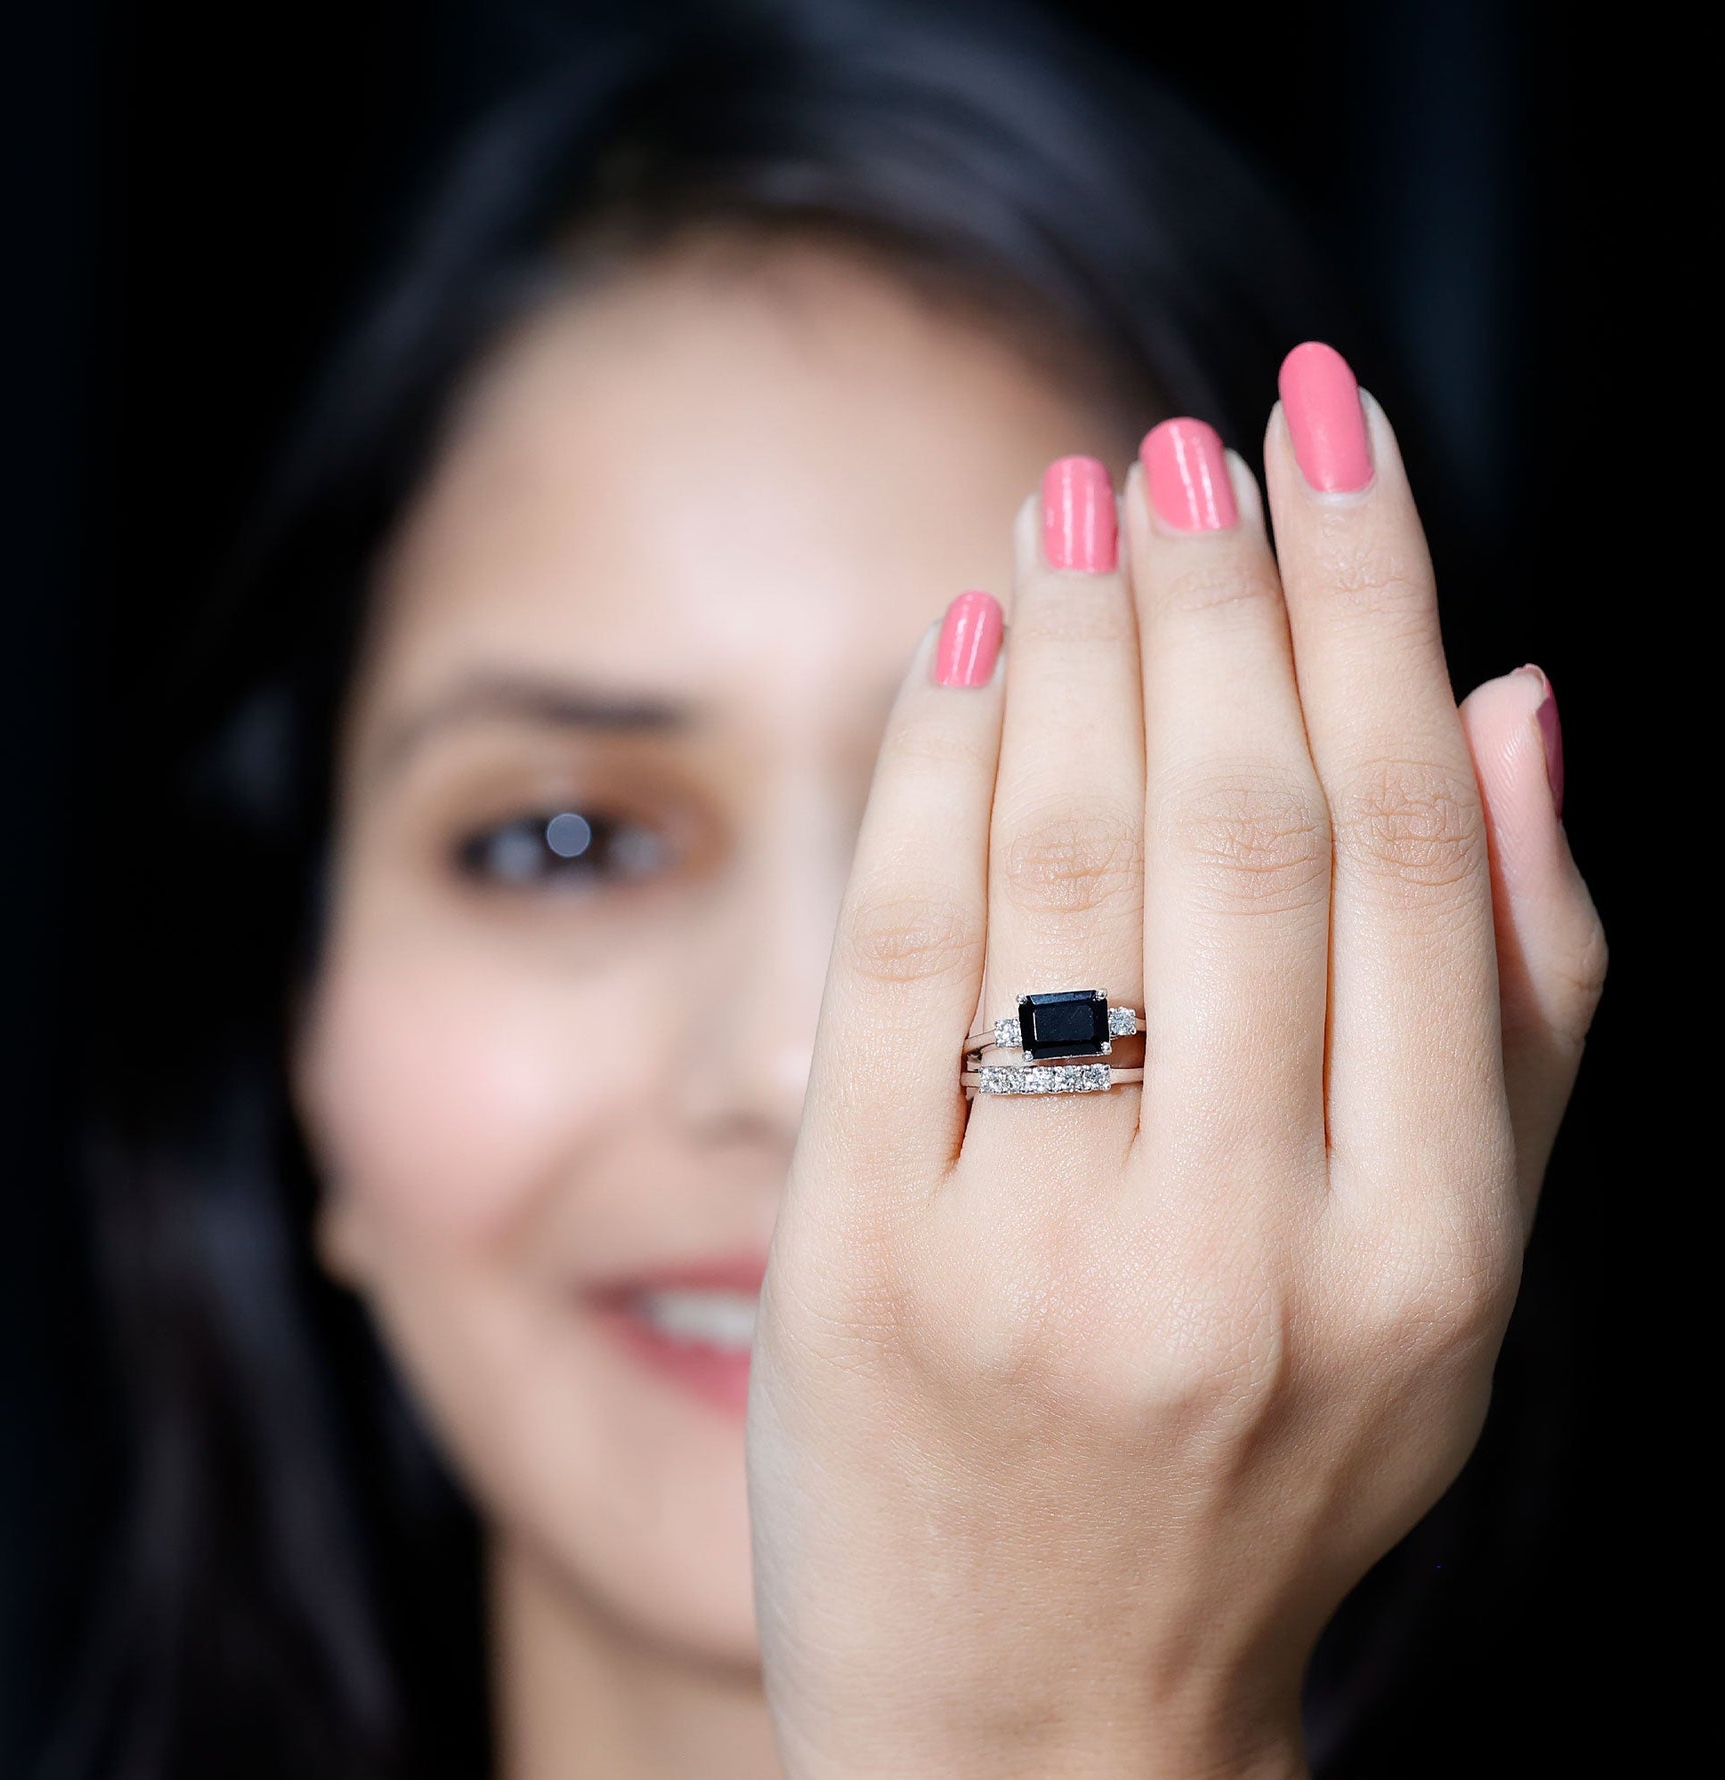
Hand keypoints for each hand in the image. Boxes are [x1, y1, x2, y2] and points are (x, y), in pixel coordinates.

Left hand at [746, 345, 1604, 1778]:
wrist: (1041, 1712)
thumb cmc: (1268, 1472)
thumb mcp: (1454, 1277)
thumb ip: (1514, 994)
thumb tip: (1517, 703)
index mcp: (1428, 1243)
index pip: (1397, 841)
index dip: (1368, 602)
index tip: (1331, 431)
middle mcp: (1247, 1246)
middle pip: (1237, 829)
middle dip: (1220, 593)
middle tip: (1190, 437)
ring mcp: (1039, 1261)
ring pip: (1070, 876)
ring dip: (1083, 651)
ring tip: (1081, 502)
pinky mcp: (863, 1271)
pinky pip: (900, 969)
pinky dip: (935, 779)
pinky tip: (963, 651)